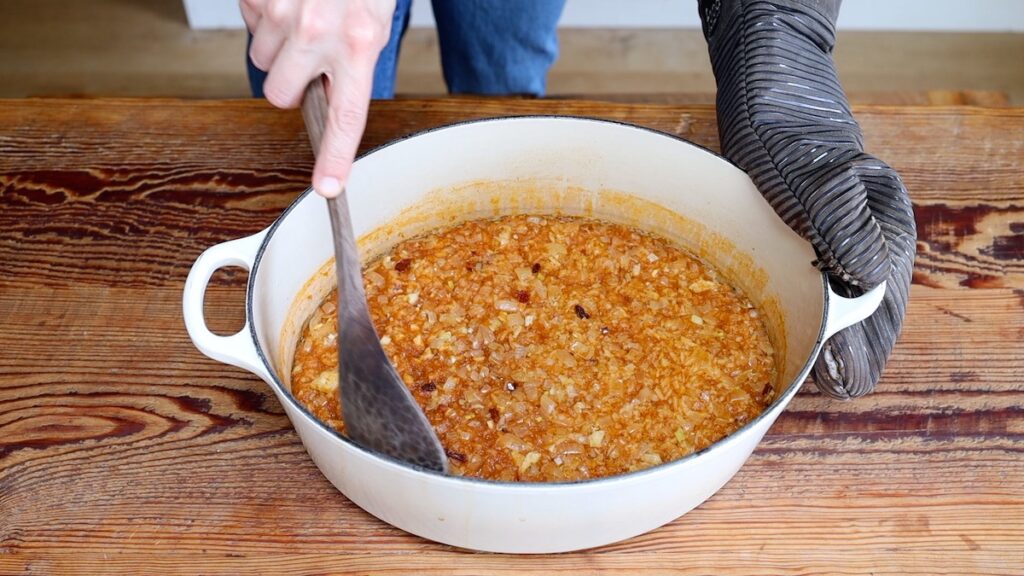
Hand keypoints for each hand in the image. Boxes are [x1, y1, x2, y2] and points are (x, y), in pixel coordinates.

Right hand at [241, 0, 395, 196]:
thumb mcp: (374, 14)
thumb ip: (354, 56)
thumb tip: (329, 92)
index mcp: (359, 43)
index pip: (346, 117)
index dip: (335, 157)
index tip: (327, 187)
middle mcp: (318, 34)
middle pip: (279, 94)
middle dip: (289, 81)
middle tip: (309, 54)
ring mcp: (282, 14)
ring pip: (262, 58)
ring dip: (278, 44)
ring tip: (302, 12)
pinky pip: (249, 21)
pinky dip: (263, 13)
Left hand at [700, 0, 916, 397]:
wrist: (769, 106)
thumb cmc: (791, 135)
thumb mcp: (815, 173)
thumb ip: (840, 219)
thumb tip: (866, 278)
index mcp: (885, 242)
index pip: (880, 324)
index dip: (854, 356)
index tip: (824, 371)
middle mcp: (865, 261)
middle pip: (859, 338)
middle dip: (831, 364)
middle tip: (795, 381)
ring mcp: (834, 264)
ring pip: (829, 328)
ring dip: (808, 351)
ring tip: (774, 374)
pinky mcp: (801, 262)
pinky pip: (800, 308)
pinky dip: (786, 329)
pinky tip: (758, 343)